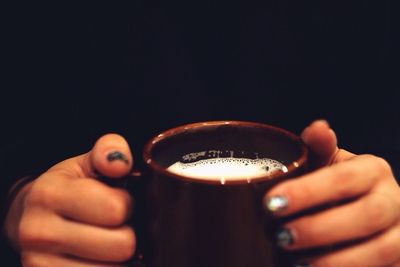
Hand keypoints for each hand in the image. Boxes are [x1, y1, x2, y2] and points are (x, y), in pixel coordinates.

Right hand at [5, 134, 135, 266]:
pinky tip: (99, 257)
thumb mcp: (86, 163)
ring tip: (106, 239)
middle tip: (114, 223)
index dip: (126, 203)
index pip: (116, 208)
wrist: (31, 218)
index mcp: (50, 194)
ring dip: (119, 256)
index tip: (117, 199)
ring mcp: (40, 263)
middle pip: (122, 245)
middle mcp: (39, 232)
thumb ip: (110, 151)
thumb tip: (120, 162)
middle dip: (126, 231)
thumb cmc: (67, 188)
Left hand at [264, 120, 399, 266]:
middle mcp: (395, 200)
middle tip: (280, 236)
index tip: (272, 203)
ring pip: (382, 250)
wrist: (365, 214)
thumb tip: (318, 127)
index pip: (343, 179)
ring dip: (336, 260)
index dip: (307, 192)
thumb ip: (319, 148)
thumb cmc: (337, 187)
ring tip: (297, 263)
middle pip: (367, 215)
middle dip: (319, 228)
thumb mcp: (326, 165)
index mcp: (373, 171)